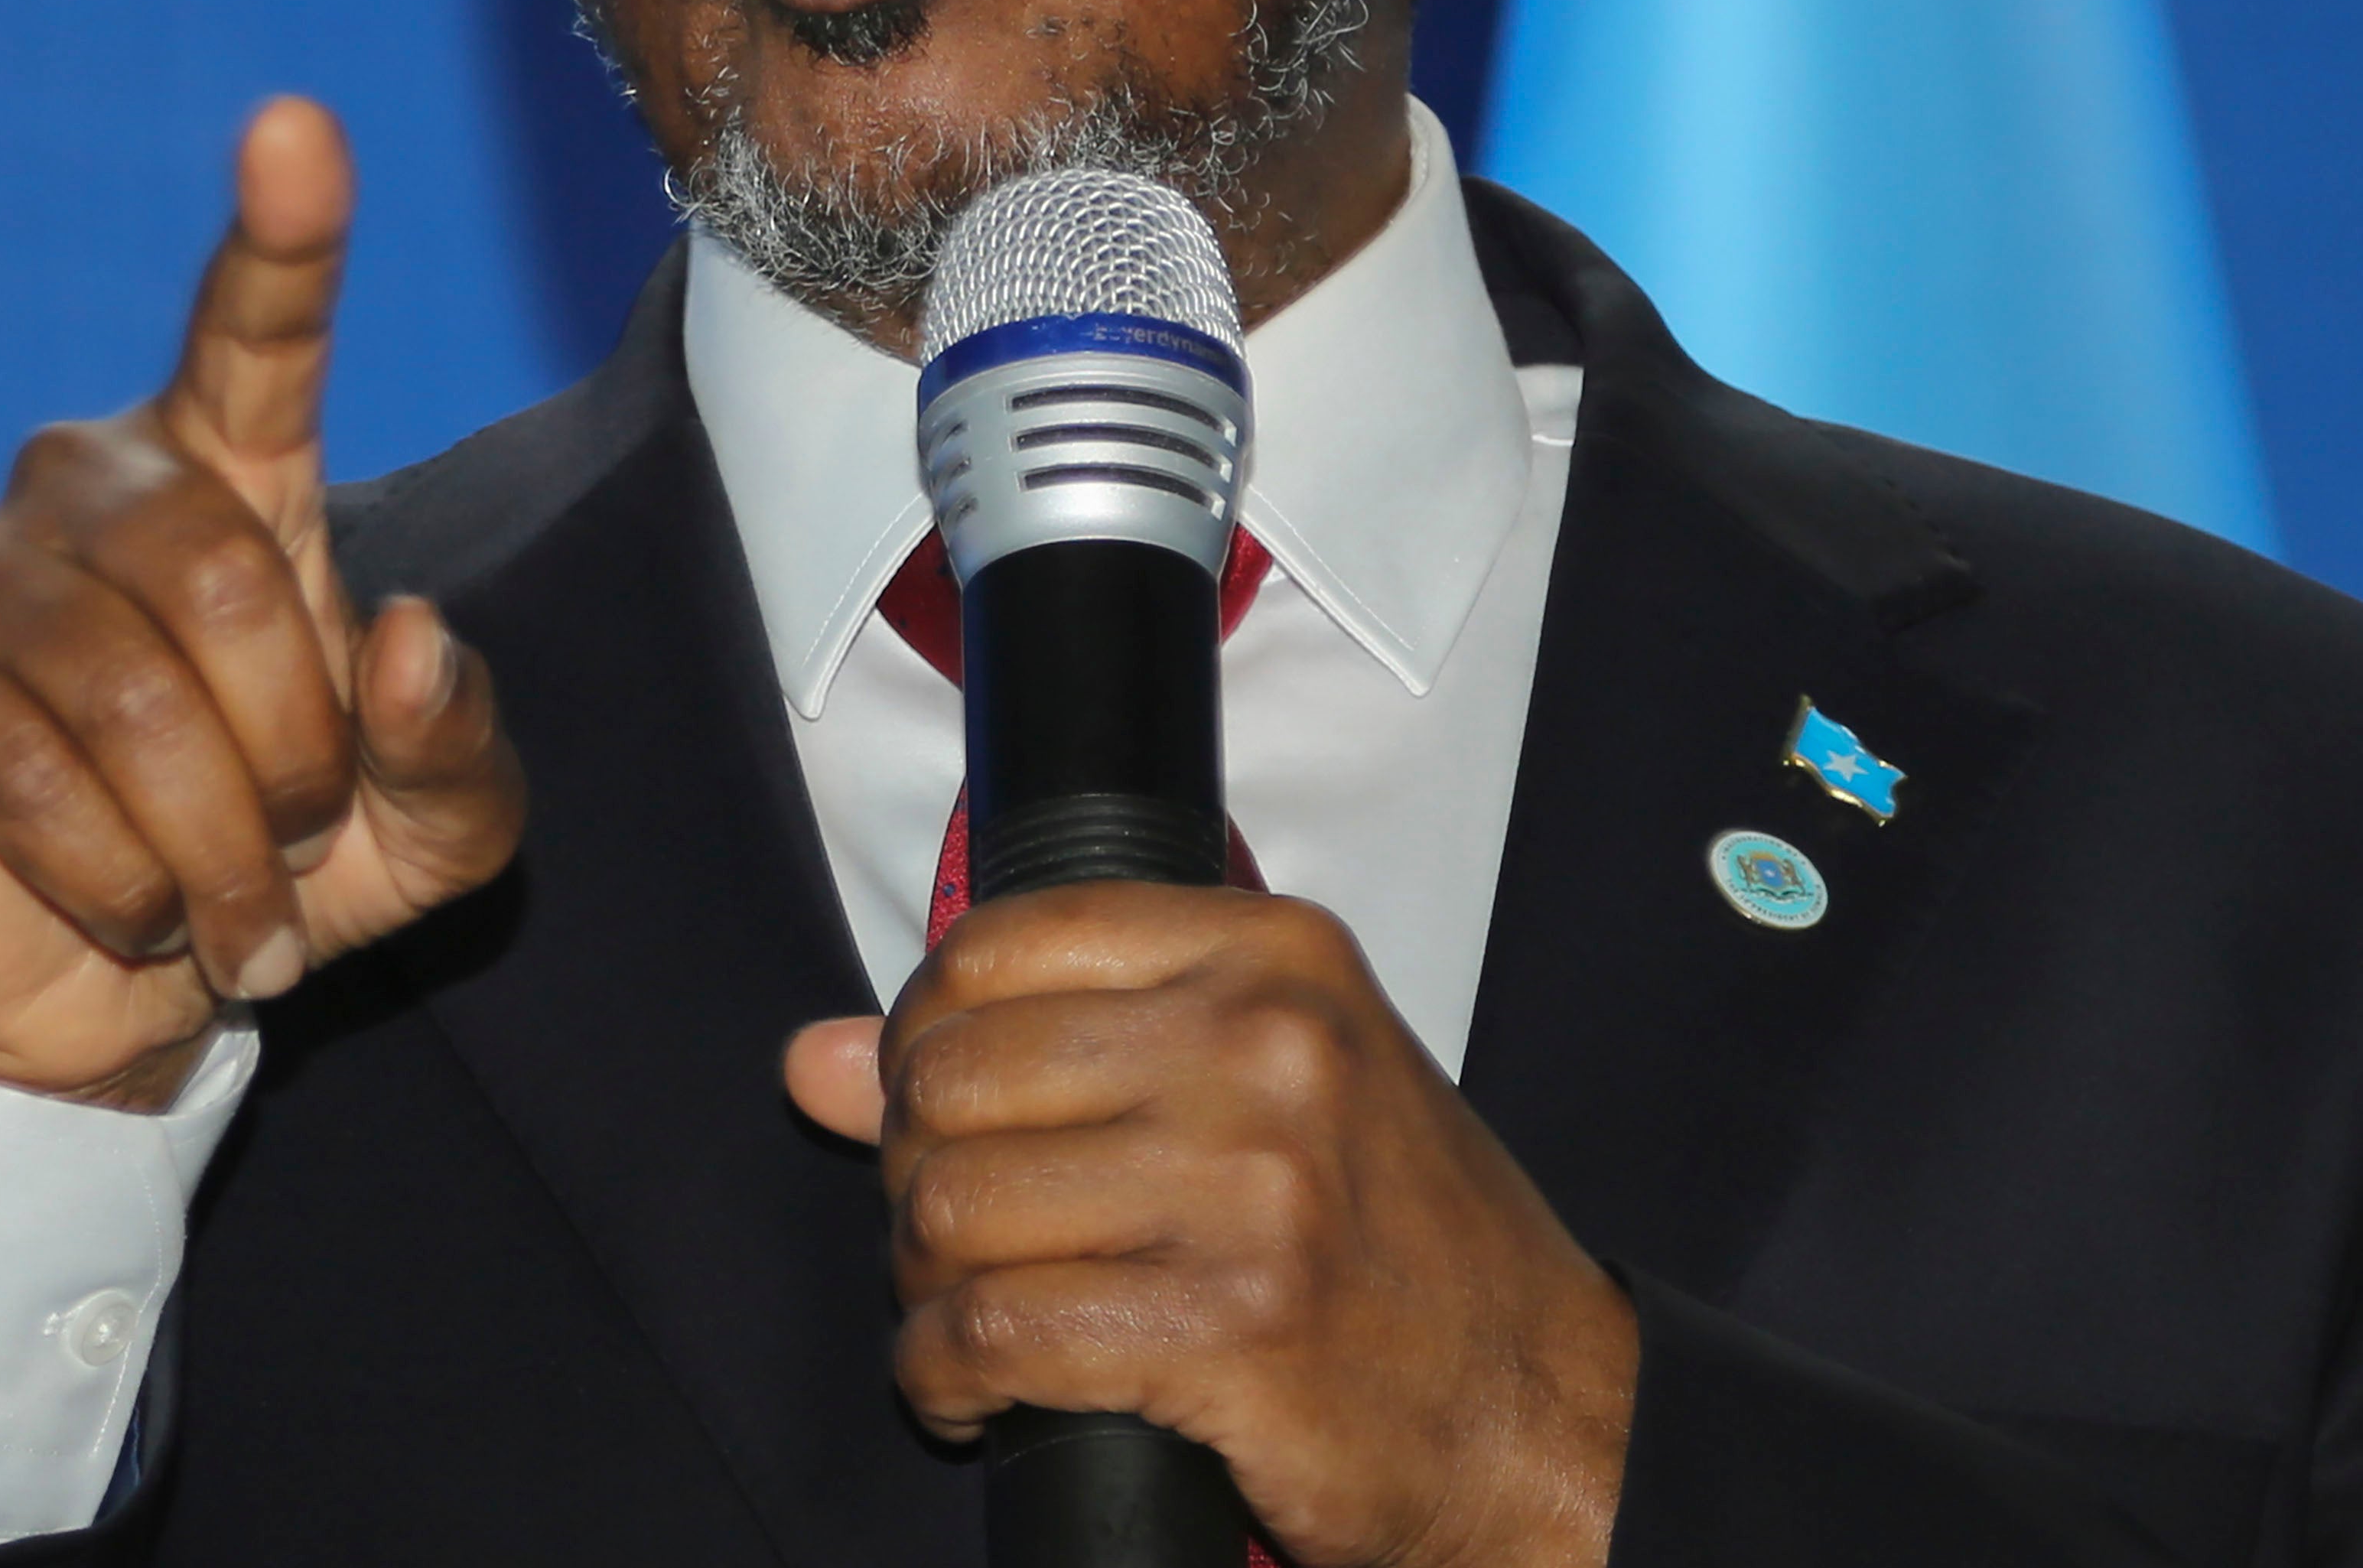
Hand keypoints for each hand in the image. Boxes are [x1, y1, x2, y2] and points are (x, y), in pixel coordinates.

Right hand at [0, 98, 526, 1106]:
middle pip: (222, 578)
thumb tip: (410, 638)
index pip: (256, 335)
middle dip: (293, 756)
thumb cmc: (285, 866)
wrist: (110, 997)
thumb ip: (459, 744)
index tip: (298, 126)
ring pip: (130, 697)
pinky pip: (27, 775)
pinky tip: (129, 910)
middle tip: (296, 856)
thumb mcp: (430, 831)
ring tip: (227, 914)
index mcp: (232, 476)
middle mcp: (92, 484)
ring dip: (209, 847)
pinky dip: (113, 879)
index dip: (283, 236)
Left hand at [785, 890, 1636, 1567]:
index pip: (994, 946)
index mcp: (1274, 957)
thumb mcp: (1257, 1095)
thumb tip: (811, 1057)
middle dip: (912, 1176)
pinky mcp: (1235, 1331)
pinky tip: (975, 1398)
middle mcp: (1267, 1048)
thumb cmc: (1405, 1252)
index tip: (939, 1111)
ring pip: (951, 1211)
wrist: (1550, 1416)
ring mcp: (1256, 1190)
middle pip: (949, 1081)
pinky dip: (946, 1379)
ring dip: (924, 1289)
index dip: (923, 1040)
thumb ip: (1038, 1050)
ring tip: (965, 1321)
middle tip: (951, 1241)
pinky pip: (993, 1337)